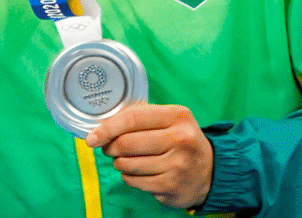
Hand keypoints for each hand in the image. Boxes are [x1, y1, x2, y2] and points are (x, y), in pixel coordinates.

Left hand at [85, 104, 213, 208]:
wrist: (209, 171)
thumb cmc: (180, 140)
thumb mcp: (169, 120)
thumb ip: (139, 116)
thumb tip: (102, 126)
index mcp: (178, 116)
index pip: (132, 119)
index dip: (107, 128)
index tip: (92, 137)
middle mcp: (180, 139)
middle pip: (126, 144)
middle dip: (110, 147)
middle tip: (109, 148)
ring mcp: (177, 165)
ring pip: (126, 165)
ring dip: (119, 163)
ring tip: (127, 159)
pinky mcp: (171, 186)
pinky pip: (133, 181)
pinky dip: (129, 177)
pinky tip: (139, 172)